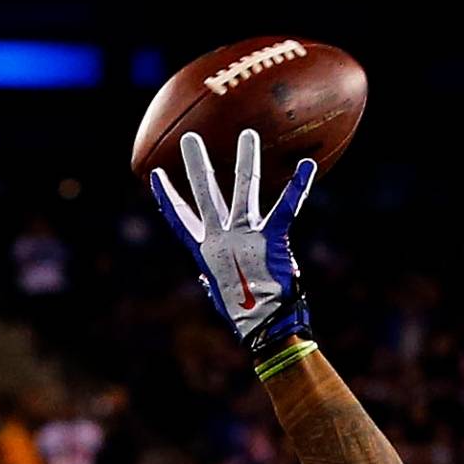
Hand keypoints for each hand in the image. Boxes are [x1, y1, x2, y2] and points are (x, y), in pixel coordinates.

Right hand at [149, 129, 316, 364]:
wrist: (265, 328)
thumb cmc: (245, 316)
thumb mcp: (221, 294)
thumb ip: (213, 278)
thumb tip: (207, 277)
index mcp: (205, 252)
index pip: (180, 219)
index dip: (168, 198)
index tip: (156, 176)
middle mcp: (221, 238)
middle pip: (206, 195)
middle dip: (196, 165)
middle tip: (189, 139)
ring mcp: (245, 235)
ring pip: (245, 190)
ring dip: (246, 160)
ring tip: (247, 135)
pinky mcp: (271, 238)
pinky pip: (286, 207)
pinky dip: (298, 186)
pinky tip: (308, 165)